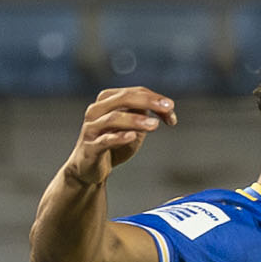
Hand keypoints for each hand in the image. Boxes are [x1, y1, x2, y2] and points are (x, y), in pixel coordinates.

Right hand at [61, 87, 175, 190]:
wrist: (89, 168)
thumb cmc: (113, 144)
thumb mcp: (133, 128)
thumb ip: (145, 116)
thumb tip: (166, 109)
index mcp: (107, 100)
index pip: (134, 92)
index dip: (154, 98)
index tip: (171, 109)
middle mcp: (97, 110)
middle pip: (124, 99)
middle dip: (148, 101)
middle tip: (167, 107)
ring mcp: (91, 128)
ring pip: (114, 118)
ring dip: (136, 120)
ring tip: (154, 125)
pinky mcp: (90, 147)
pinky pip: (104, 140)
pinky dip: (119, 137)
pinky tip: (133, 136)